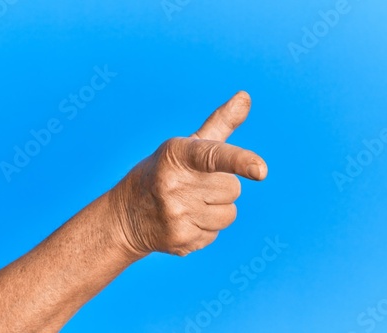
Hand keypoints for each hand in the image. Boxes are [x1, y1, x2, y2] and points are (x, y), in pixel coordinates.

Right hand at [111, 91, 267, 256]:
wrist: (126, 215)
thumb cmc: (164, 172)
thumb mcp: (187, 145)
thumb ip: (221, 123)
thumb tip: (246, 96)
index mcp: (177, 154)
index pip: (214, 155)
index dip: (239, 161)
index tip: (261, 170)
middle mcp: (174, 184)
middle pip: (232, 189)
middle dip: (221, 188)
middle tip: (194, 186)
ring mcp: (176, 214)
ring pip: (228, 214)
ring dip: (216, 210)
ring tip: (189, 205)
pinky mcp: (179, 240)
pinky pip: (215, 234)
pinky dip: (204, 229)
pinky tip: (184, 222)